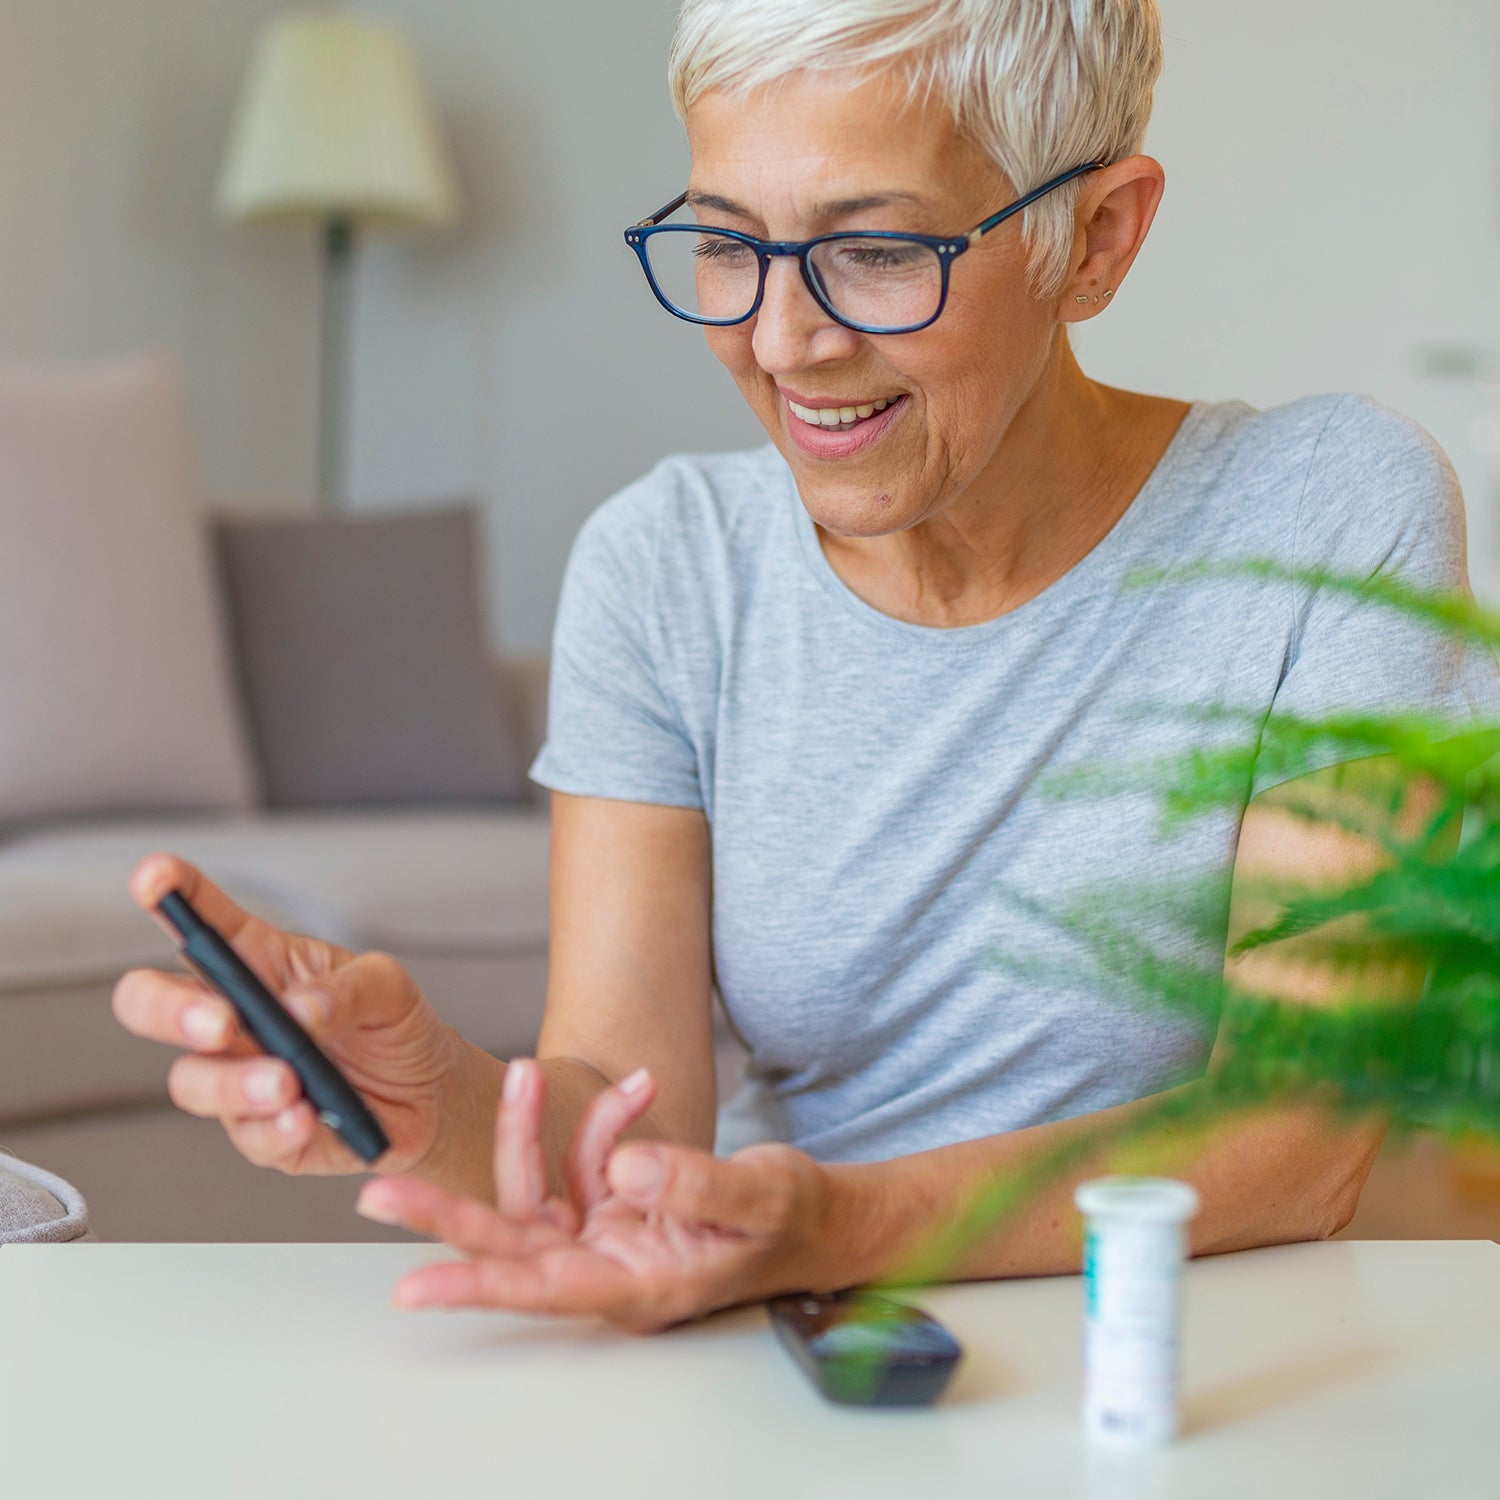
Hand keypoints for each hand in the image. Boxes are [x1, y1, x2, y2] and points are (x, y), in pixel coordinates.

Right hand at [113, 854, 462, 1175]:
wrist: (430, 1096)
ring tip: (290, 1083)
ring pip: (192, 1079)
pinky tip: (306, 1117)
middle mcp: (234, 1018)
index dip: (169, 895)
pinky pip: (248, 1134)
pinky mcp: (260, 1131)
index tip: (154, 878)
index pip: (201, 921)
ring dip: (236, 1083)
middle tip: (221, 1022)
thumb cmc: (394, 1025)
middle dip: (168, 1009)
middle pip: (152, 1003)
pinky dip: (276, 1127)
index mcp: (258, 962)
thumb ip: (348, 989)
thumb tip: (300, 1010)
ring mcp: (238, 1075)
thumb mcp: (388, 986)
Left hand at [356, 1057, 835, 1332]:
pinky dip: (601, 1120)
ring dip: (540, 1127)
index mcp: (639, 1286)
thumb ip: (694, 1185)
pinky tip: (635, 1089)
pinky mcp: (615, 1206)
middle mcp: (610, 1266)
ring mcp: (608, 1236)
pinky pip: (583, 1158)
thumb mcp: (760, 1197)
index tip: (410, 1288)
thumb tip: (629, 1168)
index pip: (541, 1288)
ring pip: (541, 1185)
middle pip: (511, 1241)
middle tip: (379, 1191)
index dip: (474, 1286)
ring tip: (558, 1074)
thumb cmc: (794, 1220)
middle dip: (447, 1211)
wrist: (817, 1217)